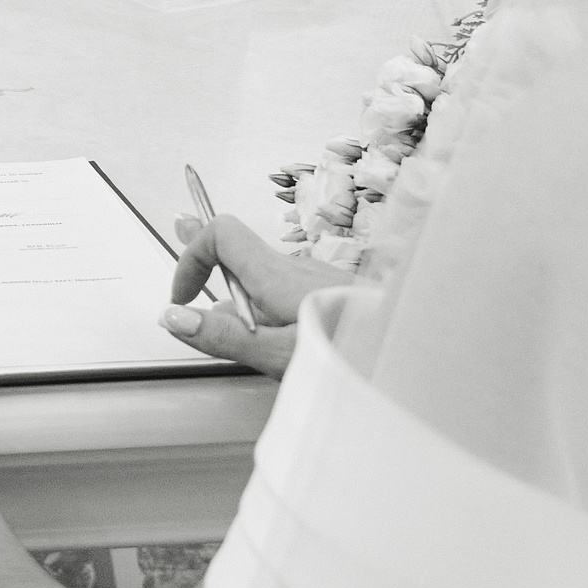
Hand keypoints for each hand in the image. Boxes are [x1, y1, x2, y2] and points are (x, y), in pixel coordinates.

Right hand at [157, 214, 354, 375]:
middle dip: (212, 275)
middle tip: (191, 271)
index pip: (220, 232)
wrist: (415, 352)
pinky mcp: (332, 297)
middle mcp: (297, 270)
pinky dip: (270, 313)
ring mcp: (316, 281)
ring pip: (263, 280)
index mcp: (278, 276)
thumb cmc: (355, 353)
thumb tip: (173, 317)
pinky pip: (288, 295)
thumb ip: (223, 336)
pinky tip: (282, 345)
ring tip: (241, 338)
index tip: (183, 298)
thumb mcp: (278, 354)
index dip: (192, 256)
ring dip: (242, 303)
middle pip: (239, 255)